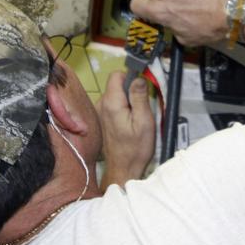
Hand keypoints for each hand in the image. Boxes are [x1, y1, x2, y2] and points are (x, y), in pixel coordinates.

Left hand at [98, 71, 156, 185]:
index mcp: (112, 103)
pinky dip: (123, 110)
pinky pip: (113, 105)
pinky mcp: (102, 120)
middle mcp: (102, 105)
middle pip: (116, 84)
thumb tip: (138, 78)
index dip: (131, 77)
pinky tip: (129, 125)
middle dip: (131, 91)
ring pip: (116, 95)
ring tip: (136, 119)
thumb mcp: (144, 121)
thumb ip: (140, 97)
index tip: (141, 89)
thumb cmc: (136, 148)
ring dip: (127, 101)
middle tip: (142, 109)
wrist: (123, 170)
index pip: (116, 74)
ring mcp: (100, 112)